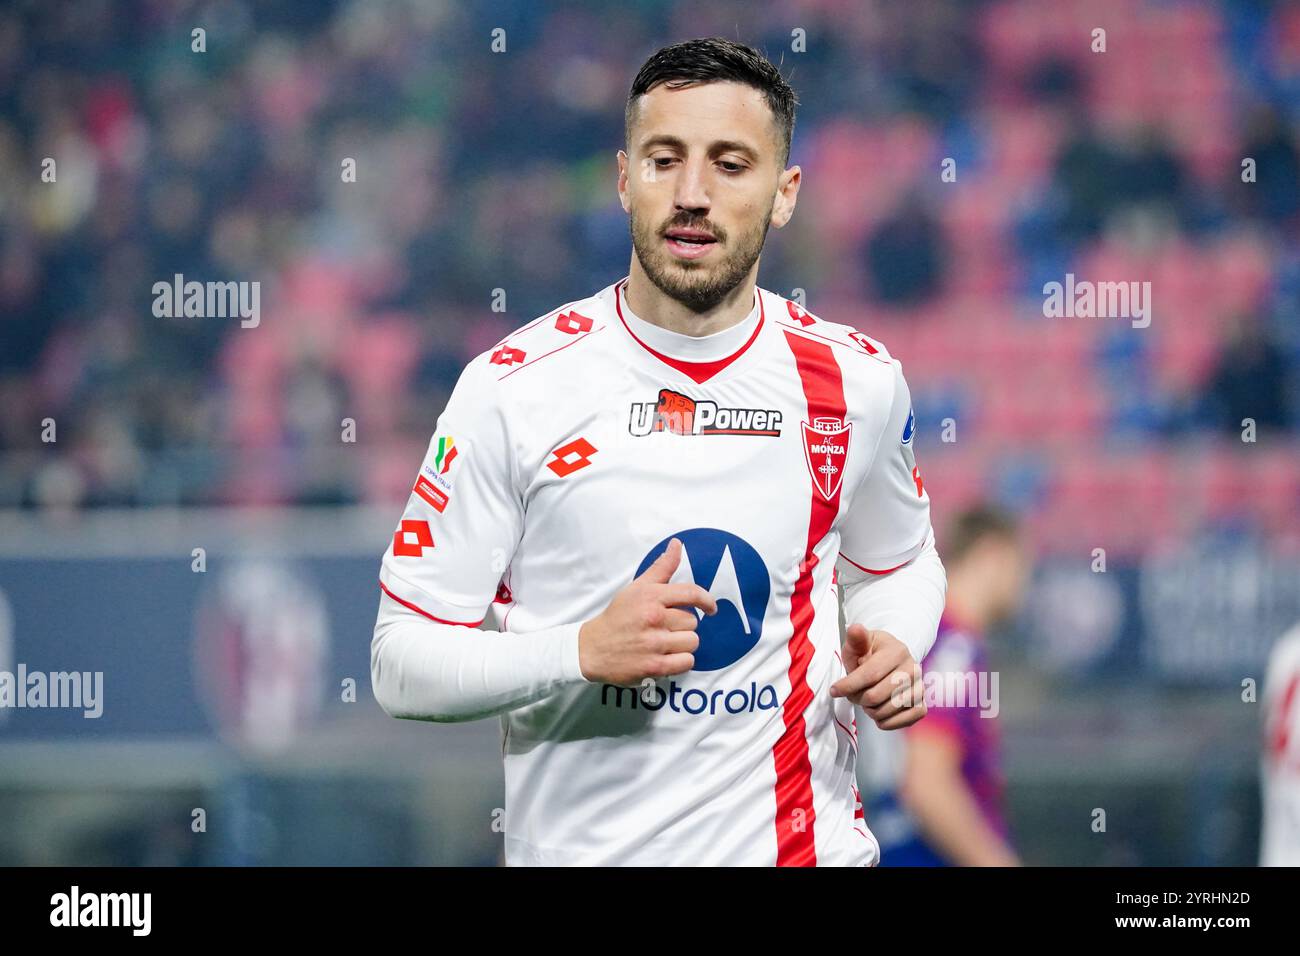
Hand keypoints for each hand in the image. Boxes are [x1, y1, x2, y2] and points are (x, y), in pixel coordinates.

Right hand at [578, 537, 717, 685]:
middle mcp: (653, 618)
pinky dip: (680, 661)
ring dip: (682, 644)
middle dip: (683, 626)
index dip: (707, 600)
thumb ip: (661, 567)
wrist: (592, 649)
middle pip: (693, 622)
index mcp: (650, 596)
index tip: (711, 607)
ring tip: (665, 643)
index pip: (691, 593)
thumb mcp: (637, 588)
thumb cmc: (618, 617)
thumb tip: (677, 544)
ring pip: (692, 642)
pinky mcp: (654, 667)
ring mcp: (654, 644)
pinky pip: (687, 662)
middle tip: (665, 628)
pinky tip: (665, 657)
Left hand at [831, 624, 925, 728]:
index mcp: (897, 651)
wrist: (890, 664)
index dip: (848, 685)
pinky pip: (901, 722)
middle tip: (853, 694)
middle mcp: (913, 669)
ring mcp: (920, 688)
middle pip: (875, 696)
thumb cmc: (869, 655)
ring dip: (869, 710)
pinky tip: (878, 711)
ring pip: (886, 711)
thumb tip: (855, 629)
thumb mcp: (859, 644)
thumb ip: (855, 639)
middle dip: (857, 698)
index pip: (870, 674)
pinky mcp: (921, 706)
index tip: (834, 690)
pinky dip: (884, 722)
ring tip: (866, 700)